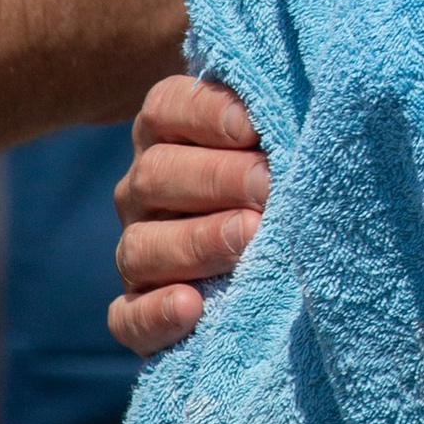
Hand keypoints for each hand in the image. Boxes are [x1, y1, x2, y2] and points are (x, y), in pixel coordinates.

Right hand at [109, 72, 269, 354]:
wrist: (294, 255)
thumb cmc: (293, 174)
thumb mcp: (286, 137)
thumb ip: (281, 111)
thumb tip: (296, 106)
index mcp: (171, 132)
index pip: (168, 108)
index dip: (207, 114)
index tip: (255, 128)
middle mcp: (145, 188)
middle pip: (156, 175)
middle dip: (217, 179)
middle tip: (269, 186)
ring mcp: (139, 250)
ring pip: (142, 246)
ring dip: (198, 241)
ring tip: (250, 236)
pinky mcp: (139, 311)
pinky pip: (127, 317)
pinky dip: (156, 314)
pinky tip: (192, 307)